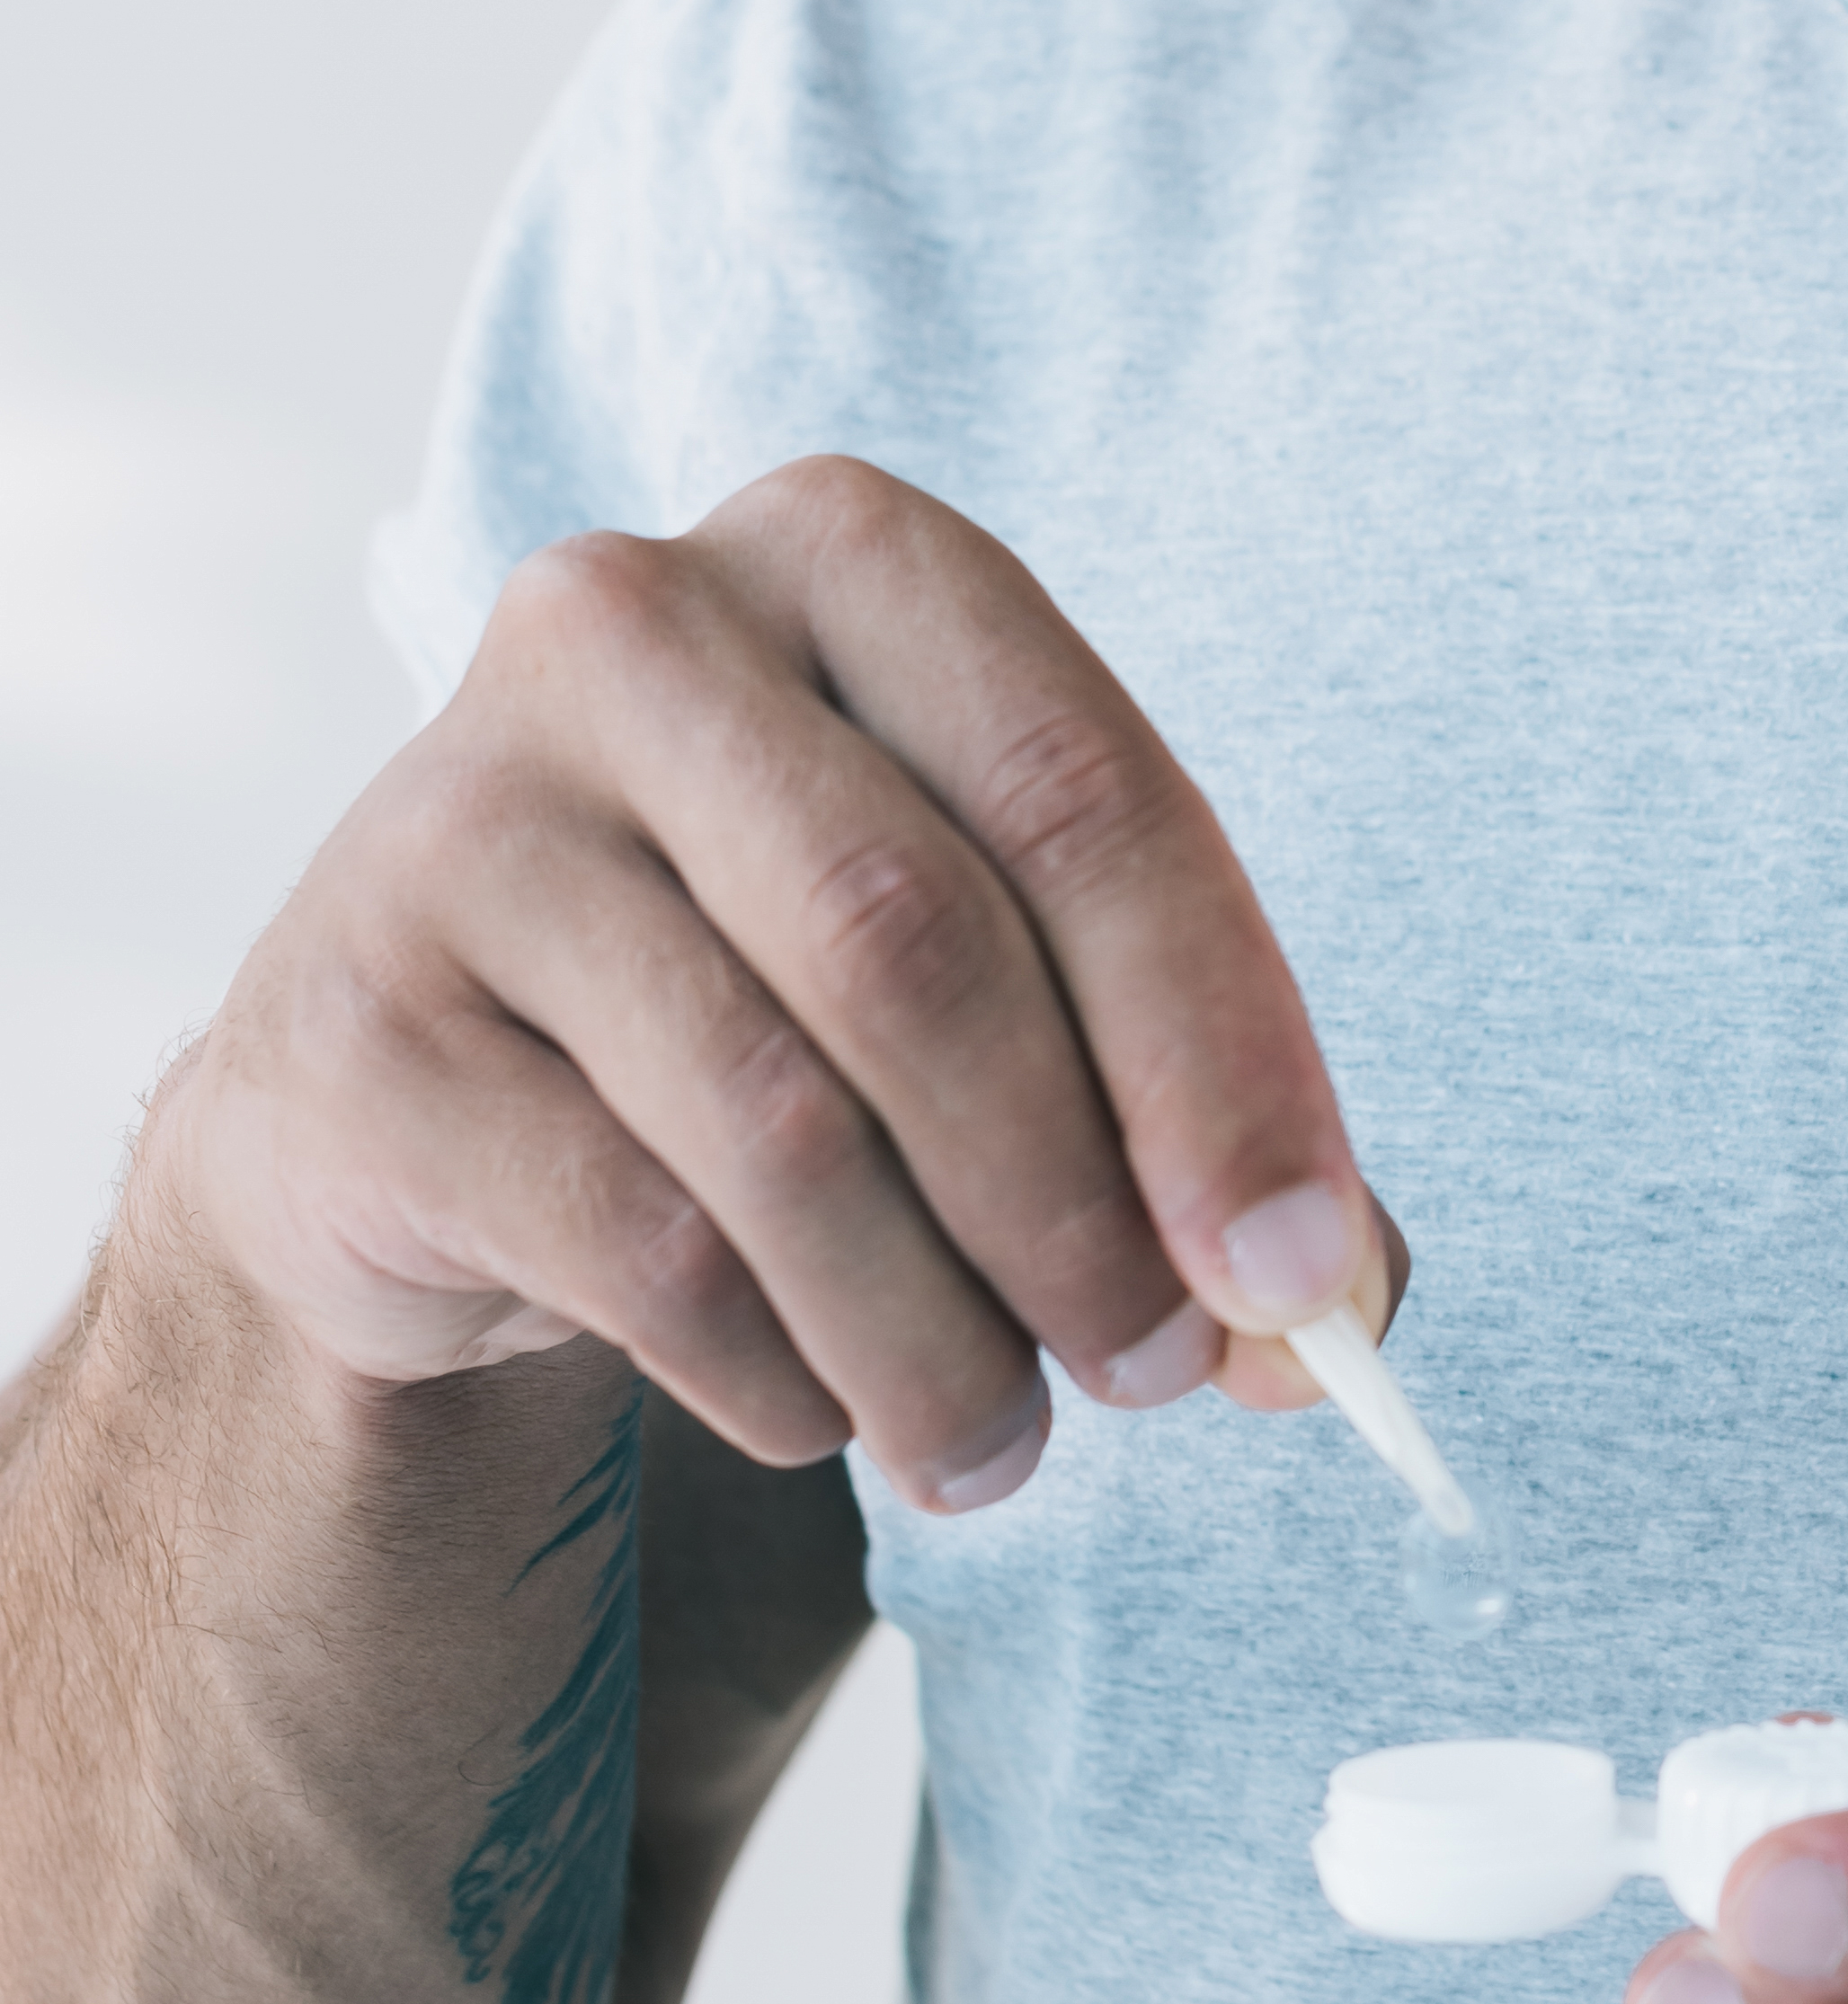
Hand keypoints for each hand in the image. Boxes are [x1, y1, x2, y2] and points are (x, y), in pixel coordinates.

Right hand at [148, 457, 1397, 1512]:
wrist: (428, 1085)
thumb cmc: (778, 993)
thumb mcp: (1005, 987)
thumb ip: (1189, 1128)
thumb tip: (1330, 1318)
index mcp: (851, 555)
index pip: (1086, 797)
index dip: (1220, 1050)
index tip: (1299, 1269)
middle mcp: (636, 626)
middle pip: (923, 947)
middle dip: (1080, 1204)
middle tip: (1162, 1374)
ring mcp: (462, 815)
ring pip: (779, 1121)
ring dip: (937, 1333)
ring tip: (1002, 1447)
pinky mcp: (361, 1026)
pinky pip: (636, 1241)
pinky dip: (776, 1367)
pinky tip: (821, 1407)